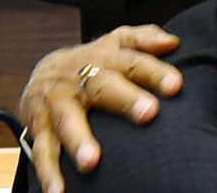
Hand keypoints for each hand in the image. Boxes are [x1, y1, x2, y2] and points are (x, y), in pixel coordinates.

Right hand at [18, 25, 182, 191]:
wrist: (42, 72)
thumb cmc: (95, 61)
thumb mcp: (117, 42)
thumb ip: (145, 39)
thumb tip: (174, 42)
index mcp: (105, 58)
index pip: (134, 62)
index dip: (155, 72)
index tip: (176, 85)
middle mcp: (80, 78)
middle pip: (103, 86)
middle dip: (126, 100)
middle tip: (149, 113)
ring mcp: (57, 102)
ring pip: (68, 120)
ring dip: (79, 141)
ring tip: (92, 163)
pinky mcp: (39, 126)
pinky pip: (42, 150)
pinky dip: (48, 172)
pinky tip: (58, 191)